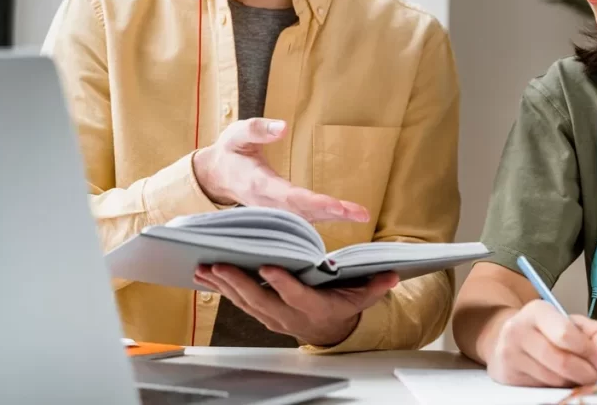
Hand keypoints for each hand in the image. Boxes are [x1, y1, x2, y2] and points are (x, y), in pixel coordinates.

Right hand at [193, 117, 368, 221]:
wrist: (216, 175)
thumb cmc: (230, 151)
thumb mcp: (237, 134)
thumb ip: (258, 129)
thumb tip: (283, 127)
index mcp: (257, 183)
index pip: (289, 196)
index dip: (313, 203)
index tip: (336, 205)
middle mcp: (266, 202)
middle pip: (302, 213)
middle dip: (331, 213)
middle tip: (359, 213)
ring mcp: (272, 211)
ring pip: (305, 219)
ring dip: (333, 218)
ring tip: (359, 214)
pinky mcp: (278, 212)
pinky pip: (302, 219)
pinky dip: (323, 219)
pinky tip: (345, 216)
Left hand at [195, 264, 398, 346]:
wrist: (330, 331)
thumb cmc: (343, 307)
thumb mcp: (362, 297)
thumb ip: (375, 285)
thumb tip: (392, 275)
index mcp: (313, 307)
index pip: (295, 296)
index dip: (281, 283)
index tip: (268, 267)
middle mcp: (289, 315)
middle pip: (260, 300)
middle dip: (238, 282)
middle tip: (220, 264)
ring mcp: (272, 317)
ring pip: (244, 302)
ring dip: (223, 285)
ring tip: (205, 267)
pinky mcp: (261, 314)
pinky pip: (238, 302)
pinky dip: (221, 289)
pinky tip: (206, 275)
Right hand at [486, 300, 596, 387]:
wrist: (509, 338)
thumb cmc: (548, 330)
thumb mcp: (576, 323)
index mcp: (537, 311)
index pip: (566, 335)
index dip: (589, 352)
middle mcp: (518, 330)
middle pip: (561, 362)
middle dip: (586, 373)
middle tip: (595, 375)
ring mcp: (510, 354)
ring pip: (554, 380)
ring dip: (573, 383)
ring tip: (577, 376)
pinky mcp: (507, 376)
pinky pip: (542, 390)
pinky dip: (558, 389)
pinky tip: (559, 379)